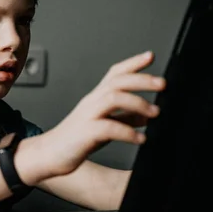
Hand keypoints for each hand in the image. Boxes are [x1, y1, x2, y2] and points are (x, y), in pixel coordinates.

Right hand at [42, 51, 165, 176]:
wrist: (50, 155)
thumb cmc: (77, 140)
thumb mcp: (105, 126)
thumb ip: (124, 118)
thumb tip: (147, 115)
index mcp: (96, 98)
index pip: (114, 74)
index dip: (132, 63)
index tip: (150, 56)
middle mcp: (92, 102)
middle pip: (116, 81)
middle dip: (141, 79)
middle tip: (163, 84)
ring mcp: (87, 116)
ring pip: (112, 98)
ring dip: (137, 103)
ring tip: (155, 113)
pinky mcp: (85, 133)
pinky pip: (108, 127)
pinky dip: (128, 132)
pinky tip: (140, 139)